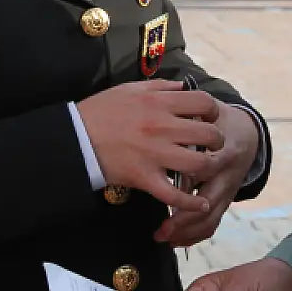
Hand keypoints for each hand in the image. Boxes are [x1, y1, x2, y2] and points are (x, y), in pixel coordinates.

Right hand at [77, 80, 223, 213]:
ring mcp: (154, 154)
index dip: (214, 111)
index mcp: (159, 102)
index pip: (204, 103)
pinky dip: (191, 202)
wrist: (75, 137)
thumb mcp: (129, 89)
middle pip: (208, 134)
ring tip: (205, 169)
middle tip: (211, 146)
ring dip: (208, 168)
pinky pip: (173, 194)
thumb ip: (160, 86)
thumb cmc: (101, 111)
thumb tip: (183, 86)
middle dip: (216, 141)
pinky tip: (201, 204)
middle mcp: (162, 127)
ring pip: (198, 164)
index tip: (210, 119)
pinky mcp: (144, 177)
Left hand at [157, 104, 259, 245]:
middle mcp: (228, 178)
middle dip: (184, 221)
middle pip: (209, 206)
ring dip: (187, 233)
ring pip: (211, 220)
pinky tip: (175, 239)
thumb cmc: (219, 124)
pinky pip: (212, 224)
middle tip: (161, 230)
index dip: (185, 187)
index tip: (164, 192)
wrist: (246, 134)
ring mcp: (228, 193)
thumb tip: (162, 146)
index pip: (205, 174)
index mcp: (225, 154)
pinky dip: (193, 235)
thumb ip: (189, 130)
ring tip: (164, 237)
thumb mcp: (208, 120)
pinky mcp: (224, 202)